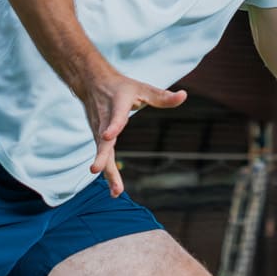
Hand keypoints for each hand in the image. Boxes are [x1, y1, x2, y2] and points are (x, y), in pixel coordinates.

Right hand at [77, 65, 186, 196]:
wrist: (92, 83)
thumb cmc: (121, 87)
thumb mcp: (142, 88)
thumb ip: (162, 96)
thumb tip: (184, 95)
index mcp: (117, 106)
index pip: (115, 117)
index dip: (112, 126)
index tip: (107, 135)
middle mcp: (105, 120)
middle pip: (103, 141)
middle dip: (101, 156)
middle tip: (95, 170)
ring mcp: (99, 131)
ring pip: (103, 153)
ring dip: (108, 172)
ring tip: (116, 192)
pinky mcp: (98, 139)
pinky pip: (104, 157)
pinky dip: (109, 173)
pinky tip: (115, 191)